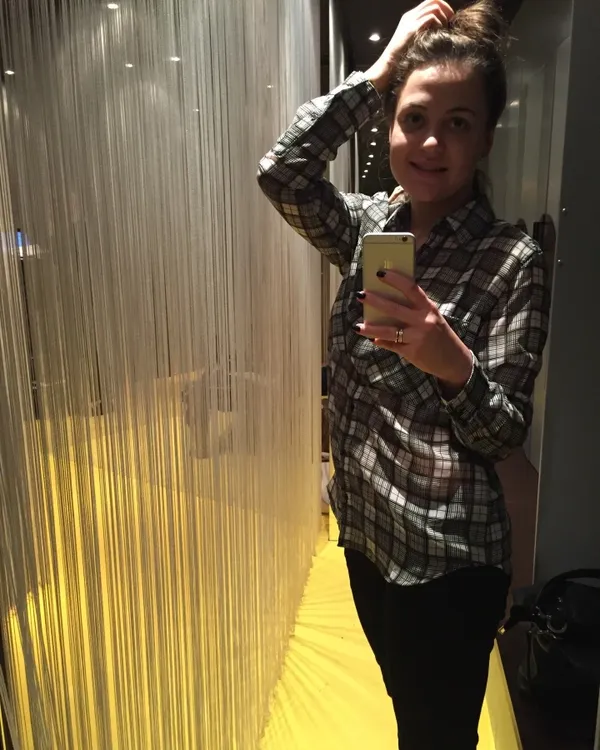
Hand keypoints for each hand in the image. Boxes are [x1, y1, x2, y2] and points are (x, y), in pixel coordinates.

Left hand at [354, 269, 472, 392]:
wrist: (454, 360)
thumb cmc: (438, 334)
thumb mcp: (431, 318)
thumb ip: (413, 310)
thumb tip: (386, 302)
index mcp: (428, 308)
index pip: (411, 288)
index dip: (395, 279)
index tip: (380, 272)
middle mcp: (423, 321)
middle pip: (395, 308)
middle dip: (375, 301)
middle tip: (360, 294)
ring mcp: (417, 337)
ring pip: (389, 331)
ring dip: (371, 328)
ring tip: (356, 326)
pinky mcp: (412, 352)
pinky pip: (392, 345)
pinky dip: (380, 342)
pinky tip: (372, 339)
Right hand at [366, 0, 453, 92]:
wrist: (390, 64)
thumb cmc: (403, 56)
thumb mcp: (415, 40)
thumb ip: (424, 32)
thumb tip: (440, 29)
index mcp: (411, 16)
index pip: (430, 1)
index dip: (443, 6)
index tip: (450, 18)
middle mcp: (411, 15)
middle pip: (433, 0)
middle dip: (446, 7)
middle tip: (452, 19)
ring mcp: (410, 21)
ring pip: (433, 7)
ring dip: (443, 16)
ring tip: (445, 27)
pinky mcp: (412, 29)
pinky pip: (430, 18)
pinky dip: (438, 23)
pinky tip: (440, 31)